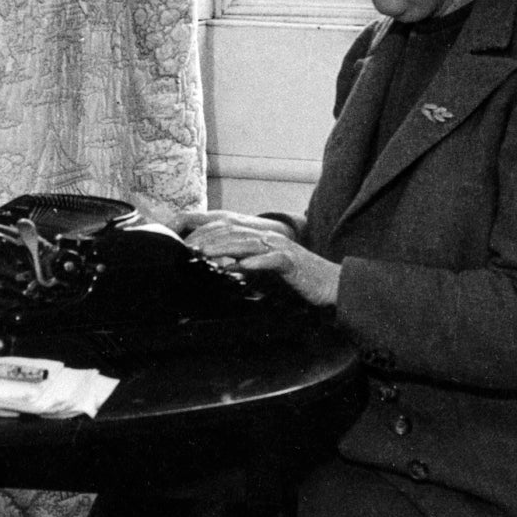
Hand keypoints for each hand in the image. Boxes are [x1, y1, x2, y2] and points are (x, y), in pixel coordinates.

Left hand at [183, 211, 341, 308]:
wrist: (330, 285)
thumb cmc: (297, 280)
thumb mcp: (267, 273)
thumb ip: (247, 268)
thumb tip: (226, 269)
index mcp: (261, 239)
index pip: (228, 231)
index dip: (206, 235)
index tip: (186, 245)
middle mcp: (269, 238)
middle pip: (233, 233)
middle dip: (209, 240)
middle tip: (188, 249)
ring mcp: (281, 248)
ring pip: (248, 243)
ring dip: (225, 249)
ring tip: (206, 254)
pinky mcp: (292, 262)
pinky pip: (272, 260)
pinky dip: (255, 262)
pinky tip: (241, 267)